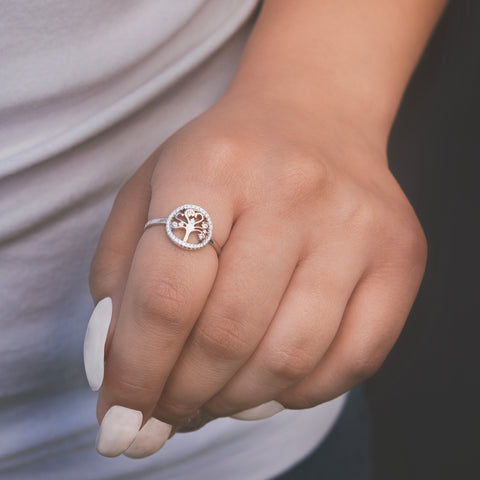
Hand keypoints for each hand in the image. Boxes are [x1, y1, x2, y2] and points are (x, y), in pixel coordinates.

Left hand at [85, 94, 426, 456]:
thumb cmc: (224, 162)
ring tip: (212, 396)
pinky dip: (298, 392)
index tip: (119, 416)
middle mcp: (293, 189)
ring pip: (289, 357)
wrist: (315, 117)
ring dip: (236, 400)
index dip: (135, 372)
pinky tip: (269, 380)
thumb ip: (119, 276)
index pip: (166, 294)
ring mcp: (356, 224)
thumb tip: (118, 366)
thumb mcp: (150, 192)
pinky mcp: (401, 256)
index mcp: (214, 165)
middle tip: (165, 411)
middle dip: (183, 396)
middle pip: (227, 334)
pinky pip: (352, 359)